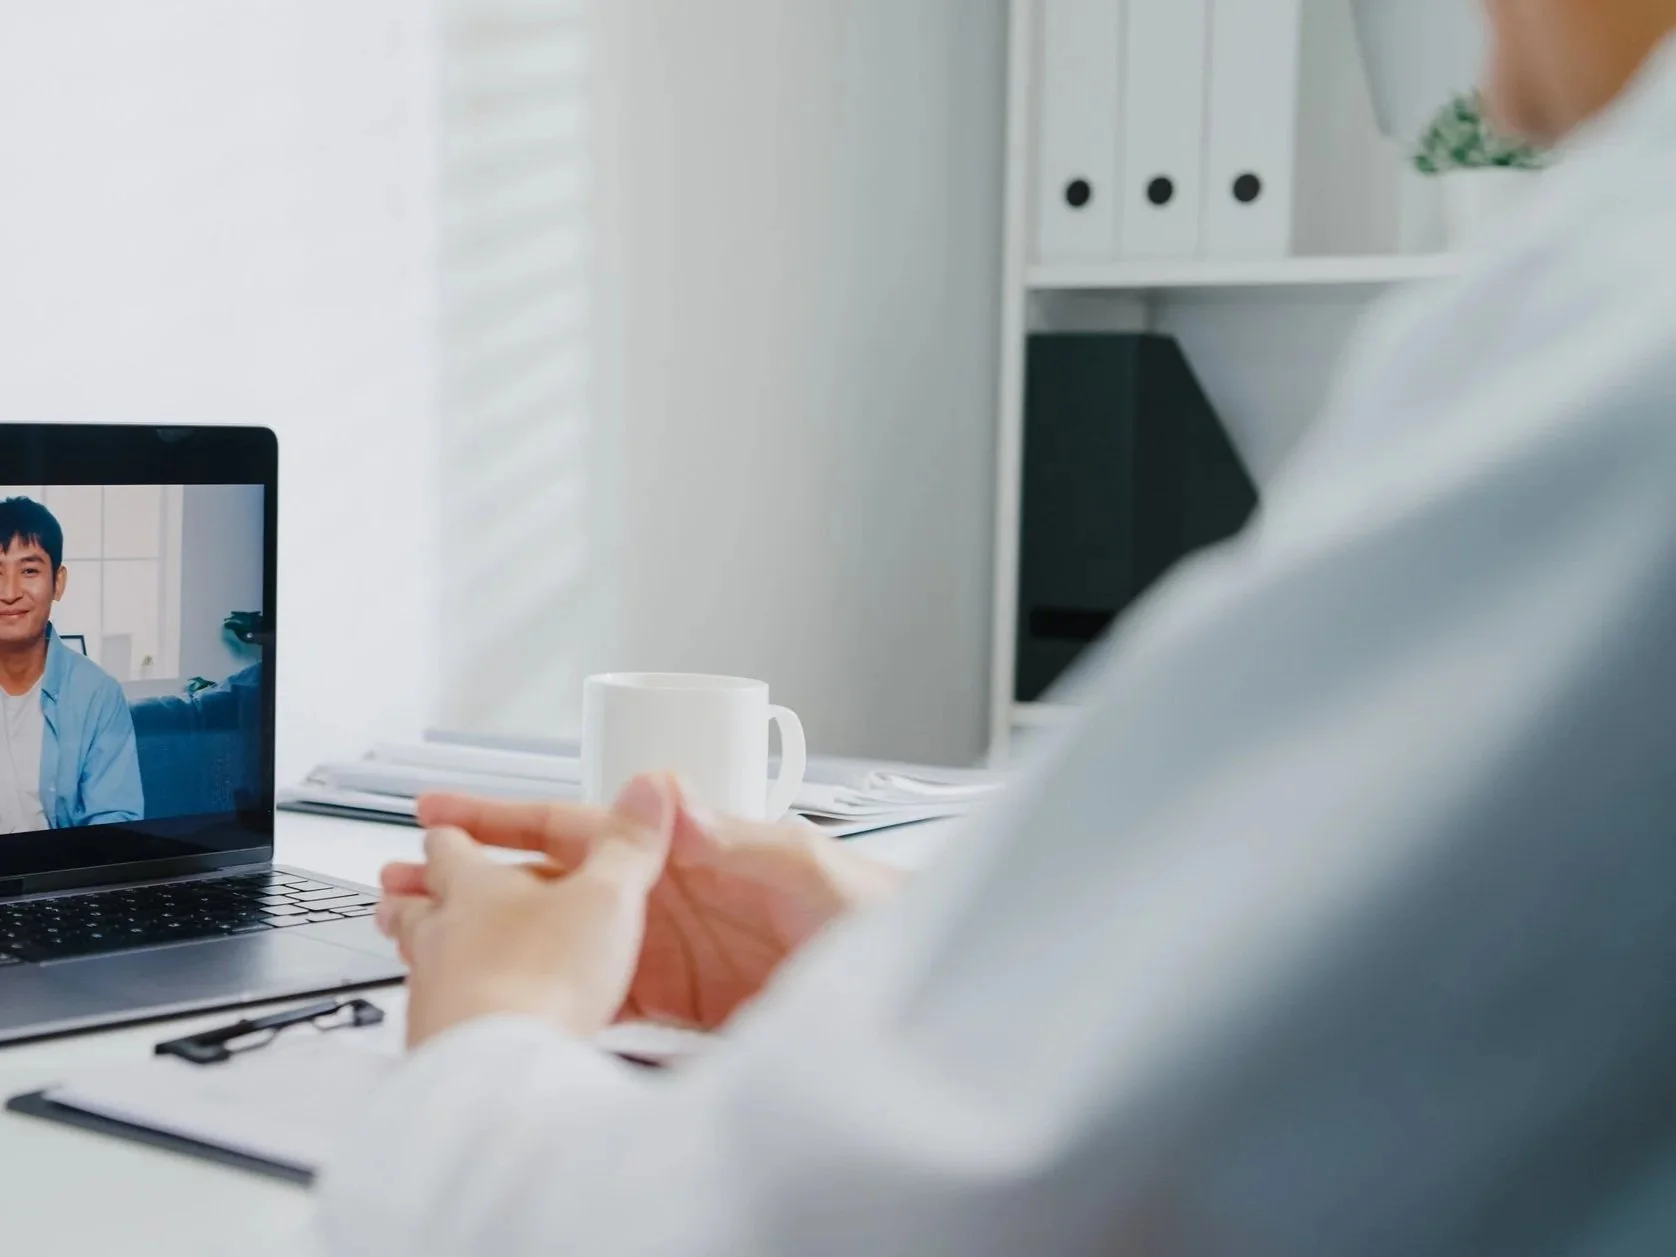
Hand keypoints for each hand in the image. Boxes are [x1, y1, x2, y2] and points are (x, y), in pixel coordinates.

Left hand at [376, 789, 670, 1047]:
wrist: (500, 1068)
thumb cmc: (544, 975)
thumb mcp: (608, 897)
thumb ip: (628, 844)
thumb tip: (649, 789)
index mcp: (475, 886)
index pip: (452, 846)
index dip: (451, 830)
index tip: (439, 822)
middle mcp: (441, 933)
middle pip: (416, 904)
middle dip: (413, 891)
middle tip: (400, 884)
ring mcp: (431, 991)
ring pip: (416, 959)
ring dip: (419, 949)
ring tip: (420, 949)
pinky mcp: (437, 1044)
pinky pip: (432, 1015)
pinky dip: (442, 1008)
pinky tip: (455, 1018)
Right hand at [386, 776, 902, 1030]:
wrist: (909, 992)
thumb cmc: (874, 914)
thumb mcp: (810, 869)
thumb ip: (740, 837)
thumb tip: (670, 799)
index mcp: (689, 848)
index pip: (582, 827)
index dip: (509, 819)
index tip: (441, 812)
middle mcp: (668, 894)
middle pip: (555, 886)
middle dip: (478, 883)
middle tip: (405, 888)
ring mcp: (669, 950)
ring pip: (565, 940)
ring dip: (502, 940)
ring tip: (434, 944)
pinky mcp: (681, 1003)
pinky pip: (598, 995)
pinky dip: (550, 995)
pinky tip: (512, 1000)